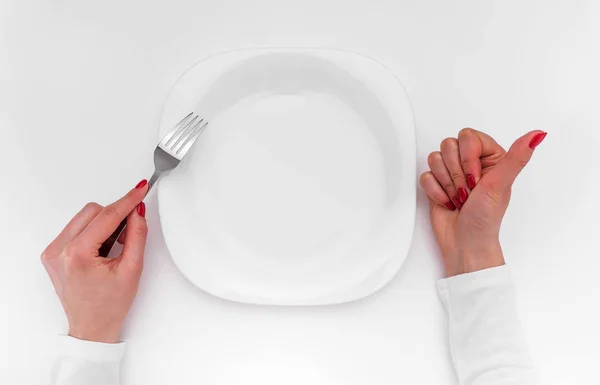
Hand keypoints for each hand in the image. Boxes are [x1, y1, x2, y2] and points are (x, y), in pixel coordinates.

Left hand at [41, 180, 148, 342]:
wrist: (92, 327)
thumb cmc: (109, 306)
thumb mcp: (132, 269)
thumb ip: (137, 235)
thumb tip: (137, 211)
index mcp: (77, 255)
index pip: (107, 216)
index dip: (127, 201)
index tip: (139, 190)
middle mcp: (59, 250)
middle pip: (93, 211)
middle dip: (115, 217)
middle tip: (128, 234)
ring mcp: (52, 251)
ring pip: (84, 217)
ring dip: (103, 224)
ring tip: (113, 248)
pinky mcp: (53, 253)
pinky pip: (76, 228)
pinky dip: (93, 232)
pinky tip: (102, 249)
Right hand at [419, 129, 545, 276]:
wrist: (465, 243)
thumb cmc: (485, 219)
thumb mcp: (501, 184)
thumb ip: (517, 157)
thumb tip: (537, 136)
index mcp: (491, 157)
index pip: (468, 136)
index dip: (467, 157)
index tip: (476, 178)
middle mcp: (471, 162)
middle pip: (449, 145)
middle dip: (456, 173)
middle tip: (467, 190)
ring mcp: (452, 172)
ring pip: (435, 158)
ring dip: (446, 183)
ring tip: (458, 197)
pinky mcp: (437, 183)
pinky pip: (425, 174)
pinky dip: (435, 191)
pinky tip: (447, 201)